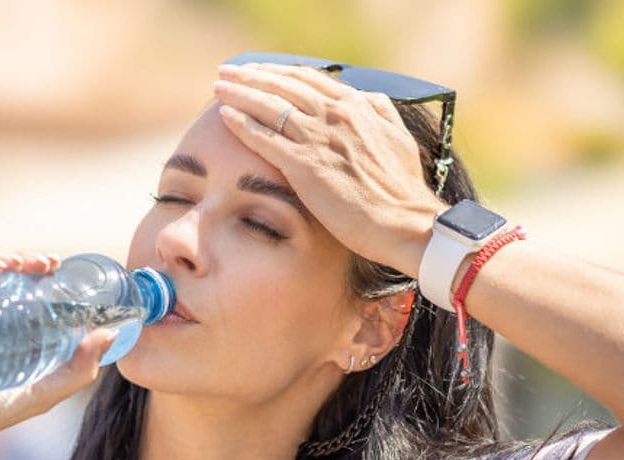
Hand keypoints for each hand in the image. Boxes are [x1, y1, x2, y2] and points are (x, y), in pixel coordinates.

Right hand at [0, 250, 116, 453]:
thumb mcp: (42, 392)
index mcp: (1, 325)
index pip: (22, 286)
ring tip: (24, 264)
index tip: (61, 268)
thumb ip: (79, 370)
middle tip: (48, 263)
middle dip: (26, 260)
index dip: (42, 273)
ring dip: (1, 256)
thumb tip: (112, 334)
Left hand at [212, 62, 446, 276]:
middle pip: (284, 85)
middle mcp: (336, 115)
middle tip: (227, 72)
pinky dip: (244, 125)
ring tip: (219, 88)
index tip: (259, 72)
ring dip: (240, 93)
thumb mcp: (397, 139)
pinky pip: (266, 139)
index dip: (280, 73)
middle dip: (252, 76)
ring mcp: (320, 139)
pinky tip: (226, 117)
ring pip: (271, 106)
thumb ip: (379, 113)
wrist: (404, 223)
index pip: (310, 79)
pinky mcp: (306, 167)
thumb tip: (367, 97)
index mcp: (358, 106)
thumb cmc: (402, 191)